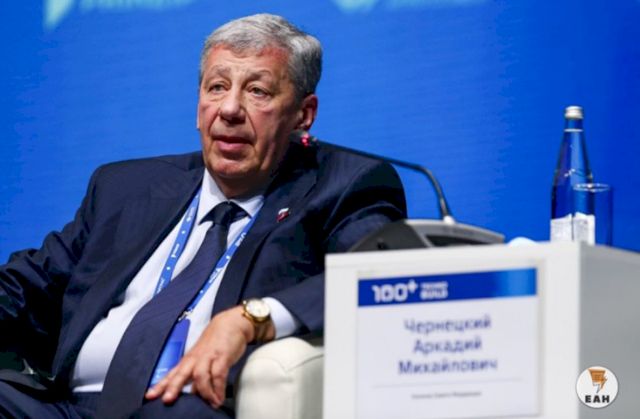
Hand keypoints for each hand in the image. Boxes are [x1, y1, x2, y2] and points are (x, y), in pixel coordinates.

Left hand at [144, 305, 274, 407]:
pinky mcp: (222, 356)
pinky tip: (219, 398)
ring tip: (209, 404)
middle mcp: (196, 359)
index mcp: (189, 359)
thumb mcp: (204, 358)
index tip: (149, 396)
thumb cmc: (216, 341)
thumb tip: (194, 395)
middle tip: (167, 400)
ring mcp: (208, 357)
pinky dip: (218, 388)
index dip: (160, 385)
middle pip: (181, 373)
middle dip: (173, 387)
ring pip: (199, 375)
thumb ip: (197, 376)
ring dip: (203, 392)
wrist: (232, 322)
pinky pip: (218, 374)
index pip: (172, 373)